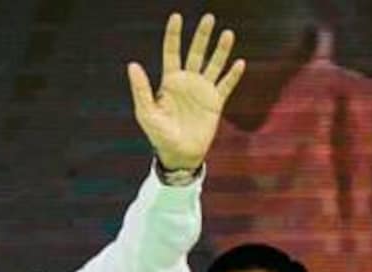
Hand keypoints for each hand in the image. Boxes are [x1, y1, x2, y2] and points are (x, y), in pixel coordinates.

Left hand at [127, 12, 245, 171]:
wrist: (179, 154)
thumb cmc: (159, 135)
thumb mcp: (146, 112)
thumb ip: (141, 89)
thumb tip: (132, 64)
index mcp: (169, 82)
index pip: (171, 52)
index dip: (173, 35)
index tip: (176, 16)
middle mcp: (187, 82)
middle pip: (195, 53)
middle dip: (202, 36)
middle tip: (208, 18)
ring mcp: (203, 91)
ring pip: (213, 65)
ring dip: (221, 50)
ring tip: (227, 33)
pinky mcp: (215, 103)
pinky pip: (226, 85)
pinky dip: (232, 75)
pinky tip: (239, 62)